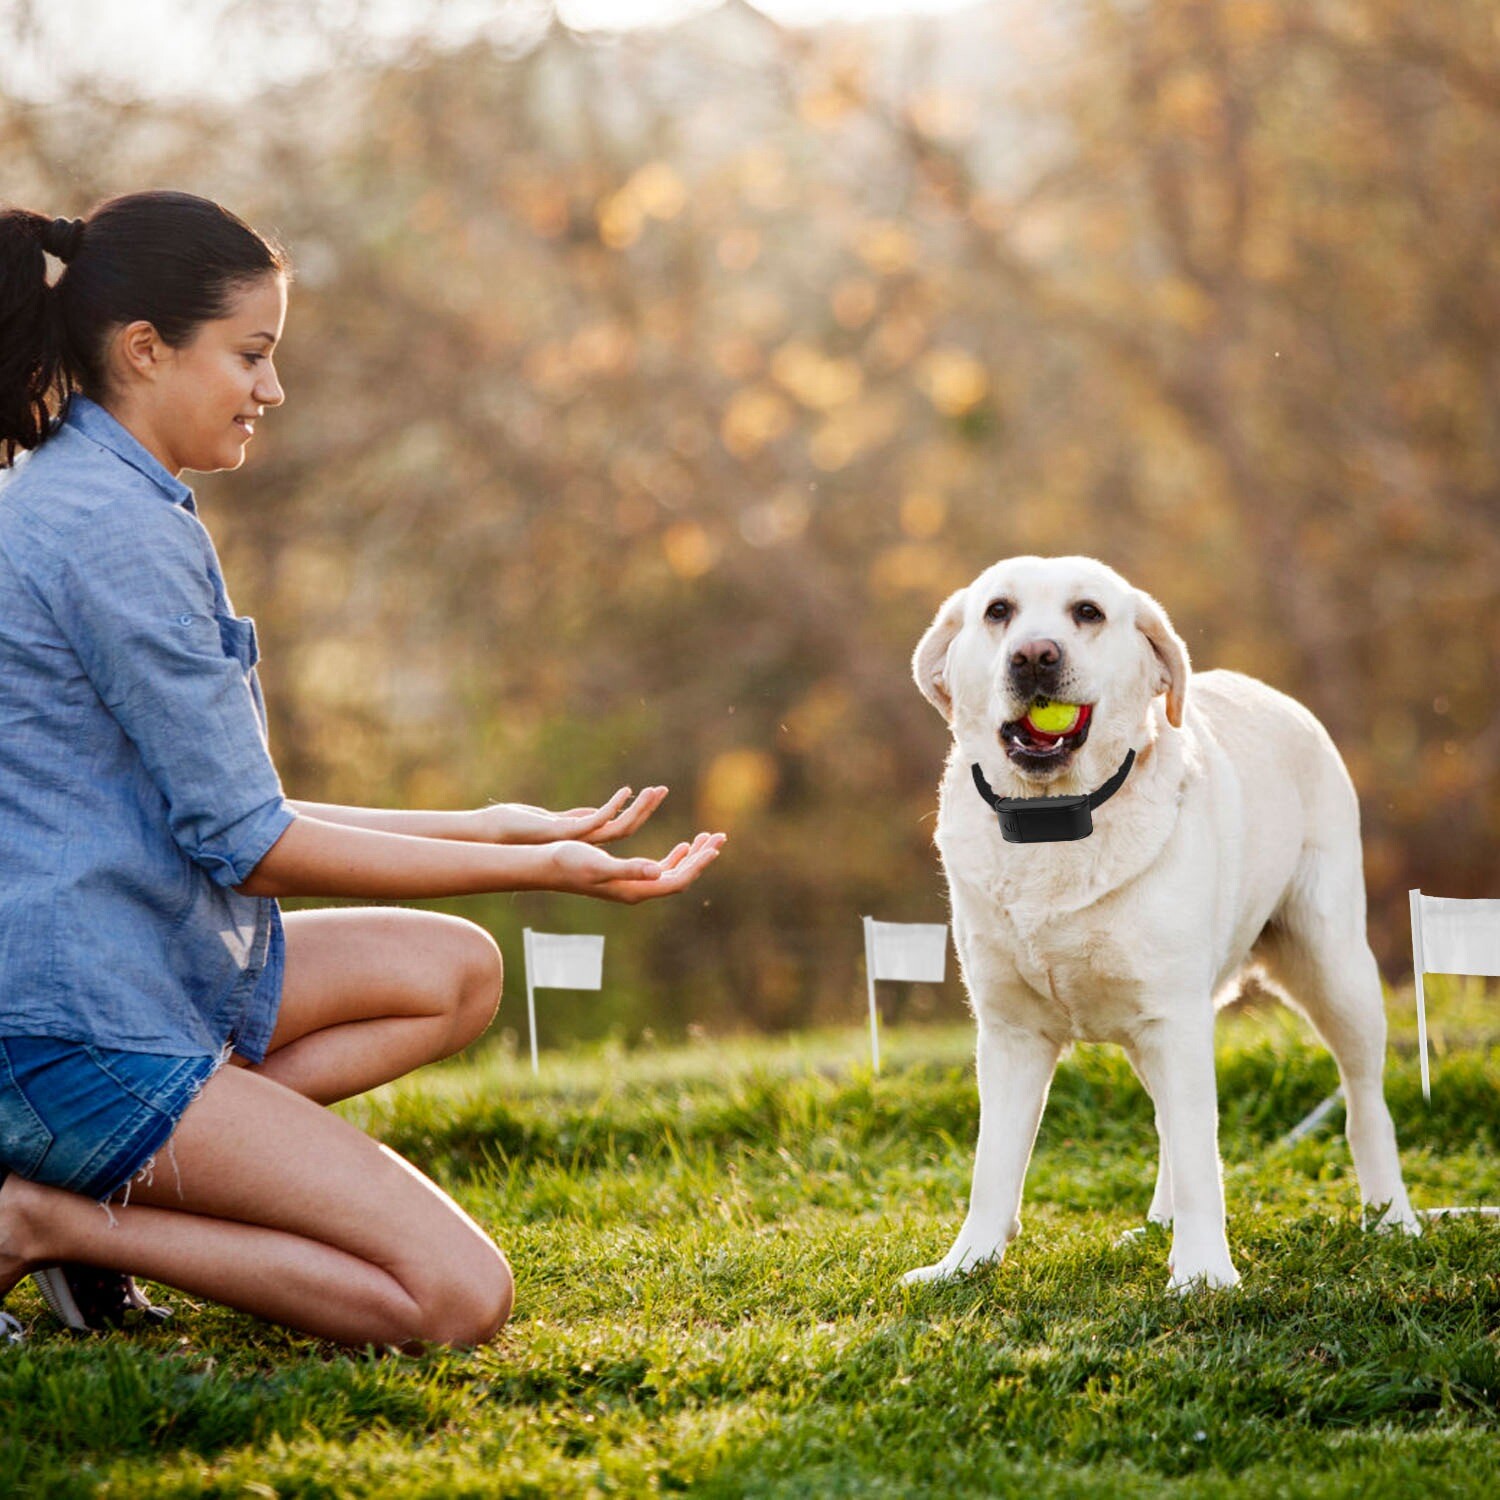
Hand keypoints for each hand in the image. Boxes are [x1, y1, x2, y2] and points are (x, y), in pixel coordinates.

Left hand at [472, 786, 668, 845]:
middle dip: (646, 808)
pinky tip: (626, 790)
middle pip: (626, 828)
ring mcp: (577, 839)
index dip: (640, 811)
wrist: (492, 835)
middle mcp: (584, 843)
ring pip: (619, 828)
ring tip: (654, 790)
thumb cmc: (518, 827)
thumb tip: (597, 812)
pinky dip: (614, 806)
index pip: (621, 827)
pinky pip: (597, 821)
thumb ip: (578, 818)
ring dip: (639, 808)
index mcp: (583, 838)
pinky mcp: (565, 833)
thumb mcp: (554, 820)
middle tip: (663, 789)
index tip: (655, 794)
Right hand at [549, 831, 725, 903]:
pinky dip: (676, 858)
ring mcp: (634, 885)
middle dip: (702, 858)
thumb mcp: (600, 865)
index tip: (714, 847)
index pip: (677, 881)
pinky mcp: (628, 876)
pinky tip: (682, 847)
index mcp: (635, 890)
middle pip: (680, 877)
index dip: (698, 865)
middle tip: (721, 837)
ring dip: (692, 856)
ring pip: (673, 873)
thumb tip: (659, 872)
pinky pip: (661, 870)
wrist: (547, 865)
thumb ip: (630, 869)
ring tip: (709, 839)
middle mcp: (638, 891)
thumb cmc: (570, 862)